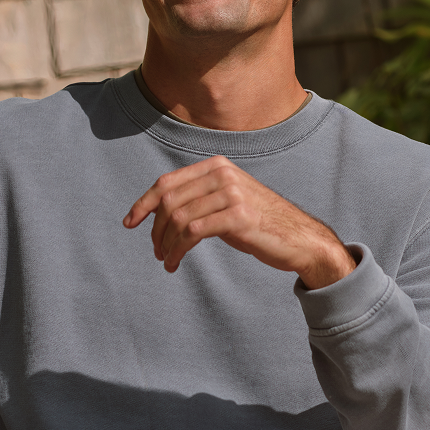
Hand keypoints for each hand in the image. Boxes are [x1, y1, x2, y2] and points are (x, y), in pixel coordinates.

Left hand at [123, 155, 355, 288]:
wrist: (299, 238)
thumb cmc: (260, 224)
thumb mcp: (227, 201)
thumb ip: (200, 198)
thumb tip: (163, 210)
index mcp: (217, 166)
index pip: (167, 182)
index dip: (143, 203)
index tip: (130, 223)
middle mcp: (222, 174)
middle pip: (169, 201)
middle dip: (155, 230)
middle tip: (156, 251)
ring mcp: (231, 193)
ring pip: (178, 218)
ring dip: (166, 244)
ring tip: (166, 260)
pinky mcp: (238, 216)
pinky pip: (193, 232)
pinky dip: (178, 250)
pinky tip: (175, 263)